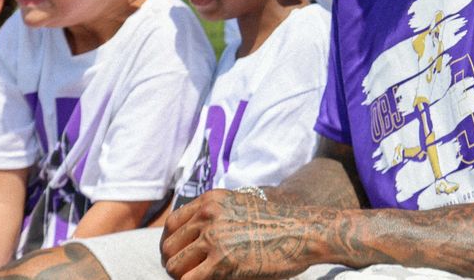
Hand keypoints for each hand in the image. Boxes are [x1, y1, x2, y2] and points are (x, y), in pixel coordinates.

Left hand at [160, 189, 322, 279]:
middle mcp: (208, 215)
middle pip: (169, 247)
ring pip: (174, 266)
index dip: (173, 244)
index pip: (172, 224)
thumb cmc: (279, 223)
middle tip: (190, 274)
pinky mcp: (222, 262)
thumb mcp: (243, 206)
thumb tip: (196, 238)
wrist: (304, 231)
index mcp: (212, 200)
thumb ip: (218, 215)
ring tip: (200, 279)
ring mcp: (214, 238)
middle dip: (176, 263)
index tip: (181, 256)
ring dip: (184, 277)